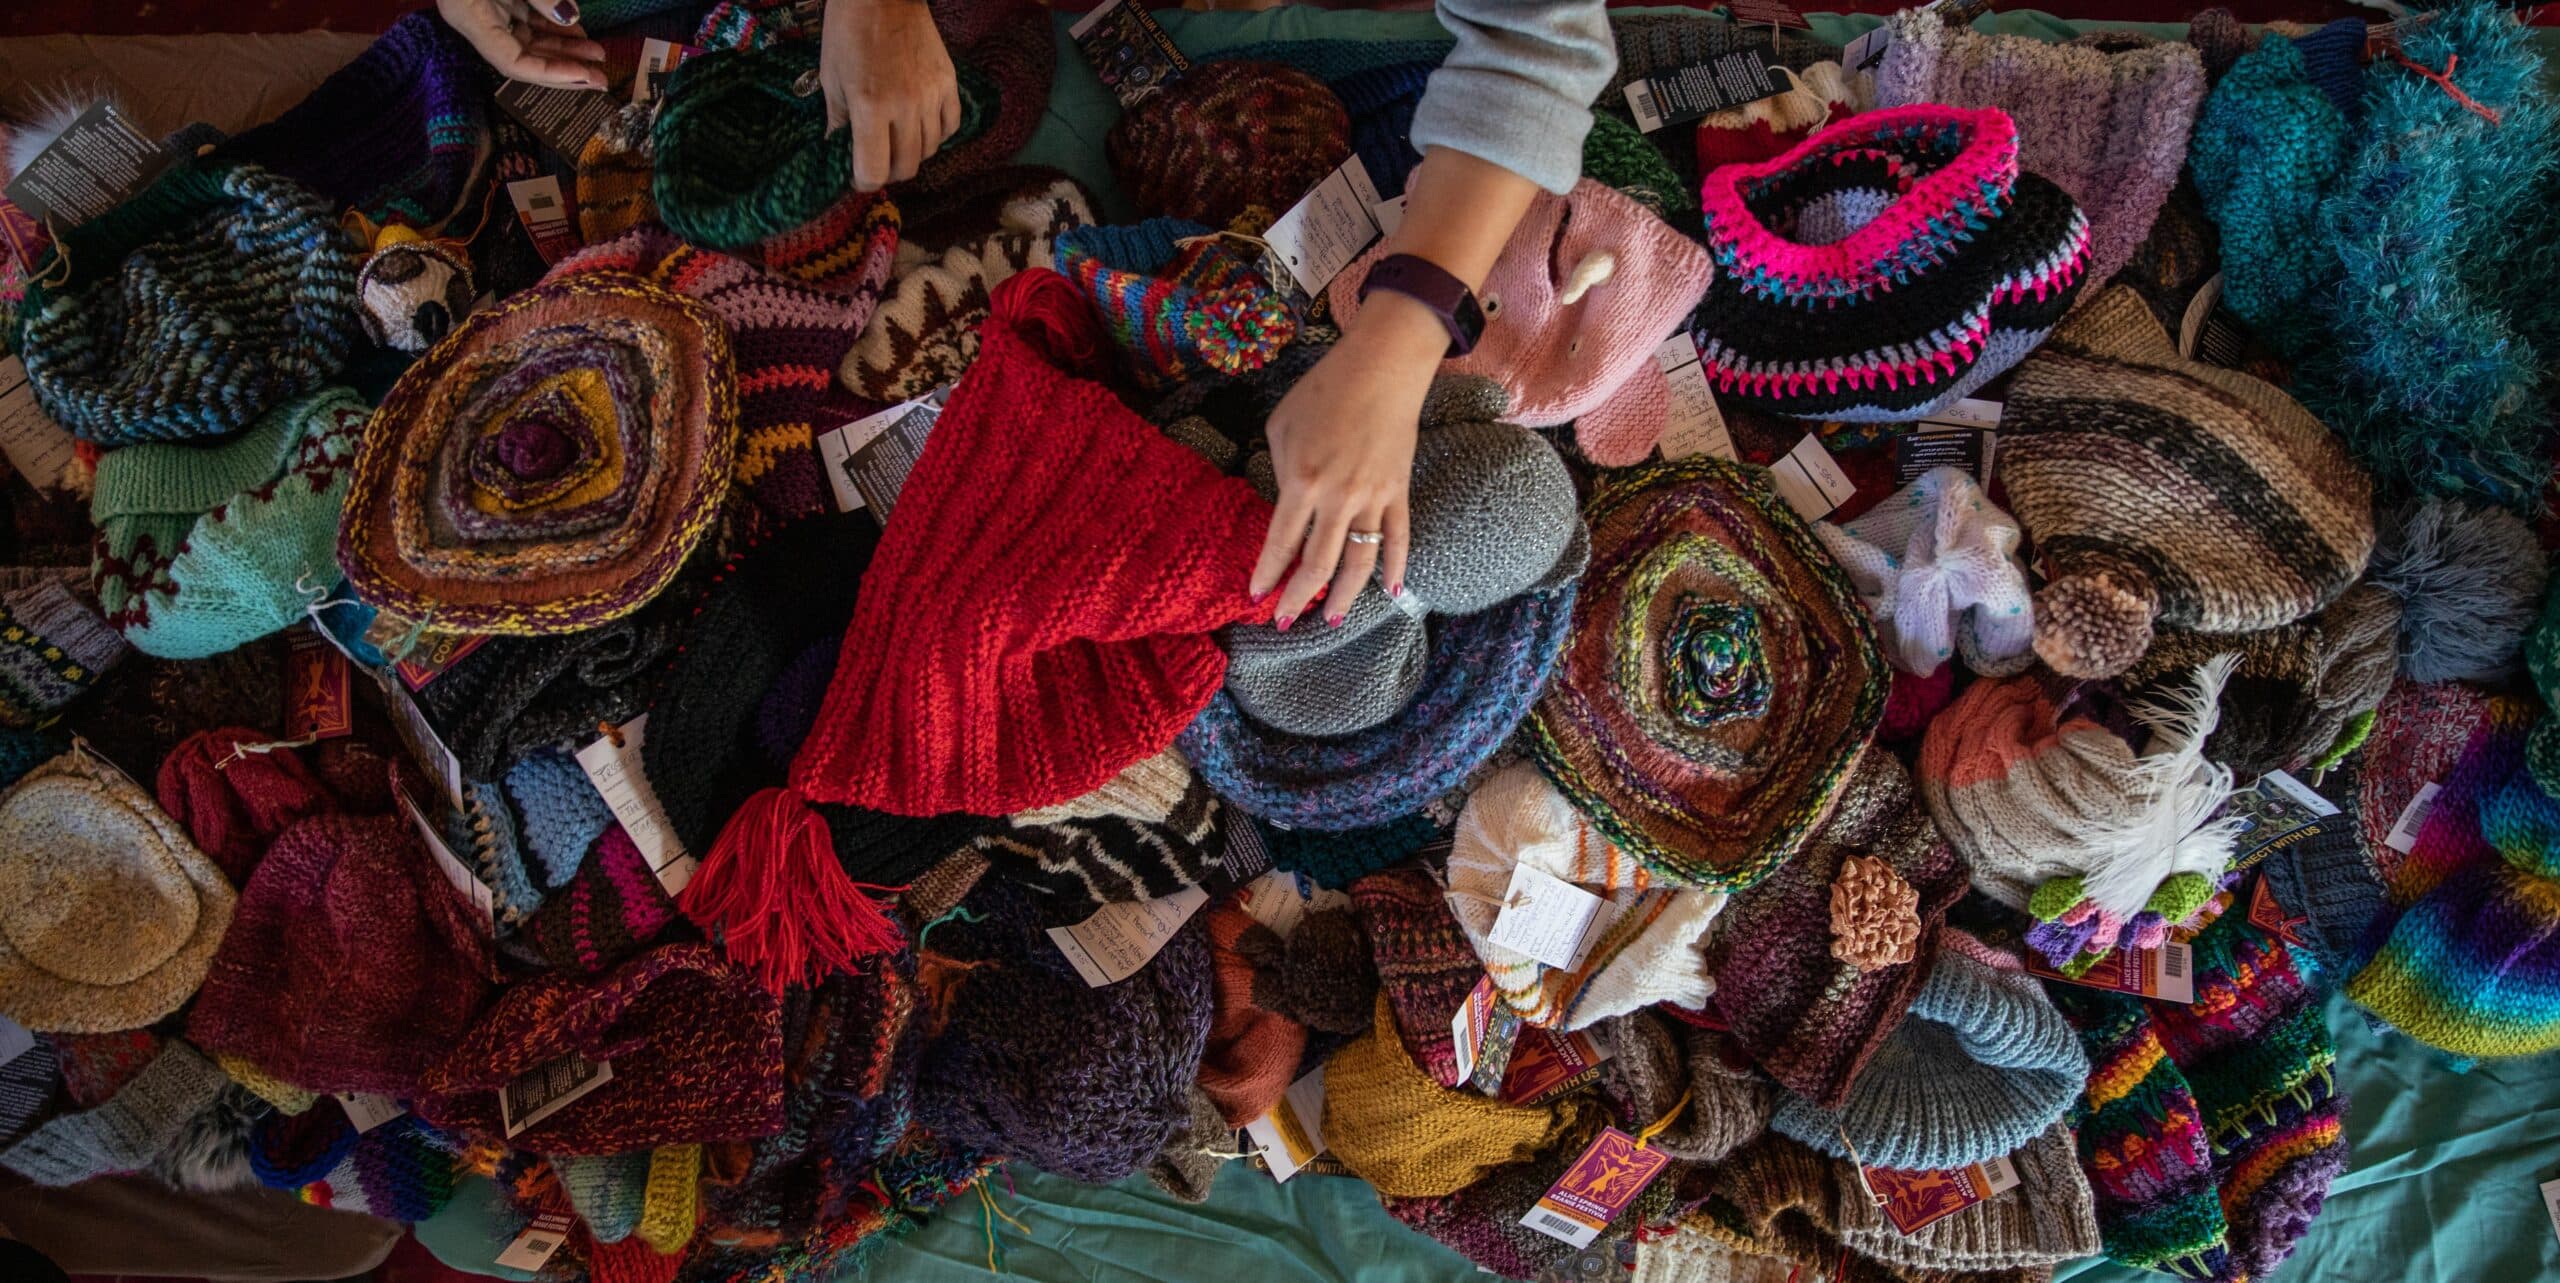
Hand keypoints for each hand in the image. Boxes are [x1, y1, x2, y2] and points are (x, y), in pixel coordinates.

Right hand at [437, 0, 605, 90]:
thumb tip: (568, 16)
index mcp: (468, 16)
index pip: (512, 63)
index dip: (551, 74)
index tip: (586, 75)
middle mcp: (476, 18)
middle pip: (523, 56)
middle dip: (564, 66)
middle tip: (601, 76)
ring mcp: (486, 6)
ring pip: (529, 38)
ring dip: (564, 47)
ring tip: (597, 52)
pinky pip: (527, 18)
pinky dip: (553, 26)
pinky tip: (578, 30)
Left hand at [822, 0, 962, 190]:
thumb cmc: (848, 32)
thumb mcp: (831, 77)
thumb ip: (837, 120)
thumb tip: (837, 150)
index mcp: (870, 106)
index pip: (874, 171)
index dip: (863, 181)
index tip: (858, 175)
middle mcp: (905, 107)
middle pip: (906, 167)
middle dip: (889, 171)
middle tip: (878, 160)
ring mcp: (932, 96)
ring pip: (930, 150)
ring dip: (912, 153)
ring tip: (897, 139)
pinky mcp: (949, 83)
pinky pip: (950, 126)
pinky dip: (937, 134)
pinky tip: (921, 125)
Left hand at [1251, 294, 1446, 628]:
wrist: (1382, 367)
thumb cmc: (1324, 389)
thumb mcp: (1281, 426)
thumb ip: (1279, 470)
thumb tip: (1287, 504)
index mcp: (1301, 480)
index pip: (1281, 542)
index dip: (1267, 574)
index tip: (1256, 596)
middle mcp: (1337, 497)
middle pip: (1318, 563)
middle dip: (1298, 598)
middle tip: (1284, 621)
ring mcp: (1373, 497)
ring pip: (1359, 561)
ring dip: (1343, 596)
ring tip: (1330, 620)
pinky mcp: (1399, 491)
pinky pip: (1399, 538)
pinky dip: (1396, 568)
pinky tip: (1389, 593)